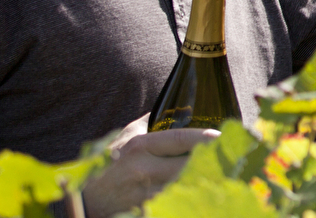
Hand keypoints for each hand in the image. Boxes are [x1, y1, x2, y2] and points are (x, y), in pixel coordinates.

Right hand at [81, 119, 218, 217]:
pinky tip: (202, 190)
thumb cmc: (107, 165)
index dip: (204, 138)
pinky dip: (190, 195)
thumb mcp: (124, 137)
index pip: (180, 140)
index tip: (221, 136)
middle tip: (230, 155)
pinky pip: (176, 201)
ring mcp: (148, 195)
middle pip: (190, 164)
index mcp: (140, 148)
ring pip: (186, 185)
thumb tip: (176, 108)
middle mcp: (145, 170)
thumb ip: (149, 122)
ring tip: (222, 171)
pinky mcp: (149, 210)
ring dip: (204, 179)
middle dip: (211, 160)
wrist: (85, 201)